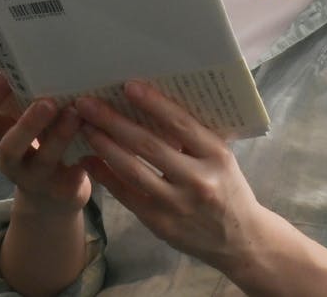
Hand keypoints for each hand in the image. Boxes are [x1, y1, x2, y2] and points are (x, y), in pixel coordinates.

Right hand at [0, 72, 90, 214]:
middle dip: (28, 124)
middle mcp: (9, 159)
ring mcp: (35, 178)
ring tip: (75, 114)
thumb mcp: (22, 123)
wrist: (51, 196)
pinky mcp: (61, 191)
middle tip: (46, 102)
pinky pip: (71, 176)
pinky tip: (97, 137)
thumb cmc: (36, 143)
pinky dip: (85, 157)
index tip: (4, 74)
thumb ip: (25, 98)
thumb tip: (42, 51)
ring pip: (44, 160)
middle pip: (10, 146)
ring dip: (59, 137)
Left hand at [74, 80, 269, 272]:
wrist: (241, 240)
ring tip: (86, 128)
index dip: (153, 103)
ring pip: (132, 170)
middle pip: (148, 145)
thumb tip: (151, 102)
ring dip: (104, 146)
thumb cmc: (227, 188)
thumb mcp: (220, 158)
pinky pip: (126, 194)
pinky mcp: (160, 223)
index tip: (128, 86)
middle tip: (87, 104)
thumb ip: (193, 136)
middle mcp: (198, 180)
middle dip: (113, 122)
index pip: (181, 124)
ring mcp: (177, 204)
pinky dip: (105, 175)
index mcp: (217, 156)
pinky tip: (90, 160)